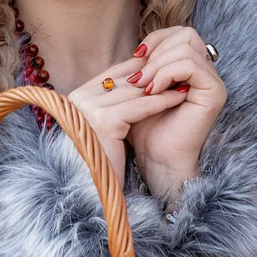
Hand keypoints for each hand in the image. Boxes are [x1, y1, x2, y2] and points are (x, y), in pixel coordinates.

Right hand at [62, 54, 191, 181]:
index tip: (165, 66)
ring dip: (162, 84)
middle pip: (123, 79)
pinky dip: (162, 100)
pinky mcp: (103, 121)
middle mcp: (76, 100)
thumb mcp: (105, 125)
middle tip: (179, 70)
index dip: (140, 70)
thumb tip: (137, 76)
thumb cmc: (103, 161)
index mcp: (73, 98)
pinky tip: (180, 96)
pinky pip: (140, 106)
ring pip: (134, 91)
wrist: (94, 191)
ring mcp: (88, 109)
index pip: (112, 74)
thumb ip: (113, 100)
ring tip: (183, 80)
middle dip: (153, 75)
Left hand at [124, 25, 224, 205]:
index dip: (156, 39)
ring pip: (186, 48)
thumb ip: (143, 66)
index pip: (180, 33)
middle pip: (186, 34)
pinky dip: (167, 73)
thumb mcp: (140, 89)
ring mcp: (213, 81)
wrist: (157, 158)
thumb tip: (134, 46)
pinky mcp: (214, 92)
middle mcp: (207, 72)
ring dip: (158, 65)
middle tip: (138, 77)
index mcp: (193, 68)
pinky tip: (153, 91)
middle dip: (156, 51)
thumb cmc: (146, 127)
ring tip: (143, 86)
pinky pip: (190, 66)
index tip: (135, 57)